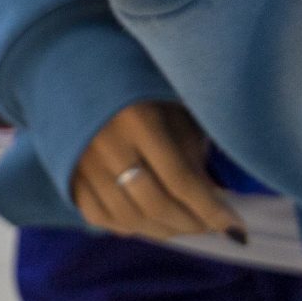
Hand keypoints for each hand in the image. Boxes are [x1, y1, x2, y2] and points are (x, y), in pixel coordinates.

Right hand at [72, 100, 246, 242]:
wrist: (77, 70)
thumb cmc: (137, 84)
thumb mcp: (172, 105)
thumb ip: (191, 150)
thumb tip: (214, 197)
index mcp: (137, 119)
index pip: (180, 179)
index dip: (211, 209)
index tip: (235, 228)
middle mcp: (105, 144)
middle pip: (155, 204)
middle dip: (192, 223)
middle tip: (213, 226)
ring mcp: (80, 164)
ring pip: (129, 218)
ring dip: (165, 230)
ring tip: (186, 225)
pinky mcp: (66, 175)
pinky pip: (100, 217)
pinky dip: (130, 227)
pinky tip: (150, 222)